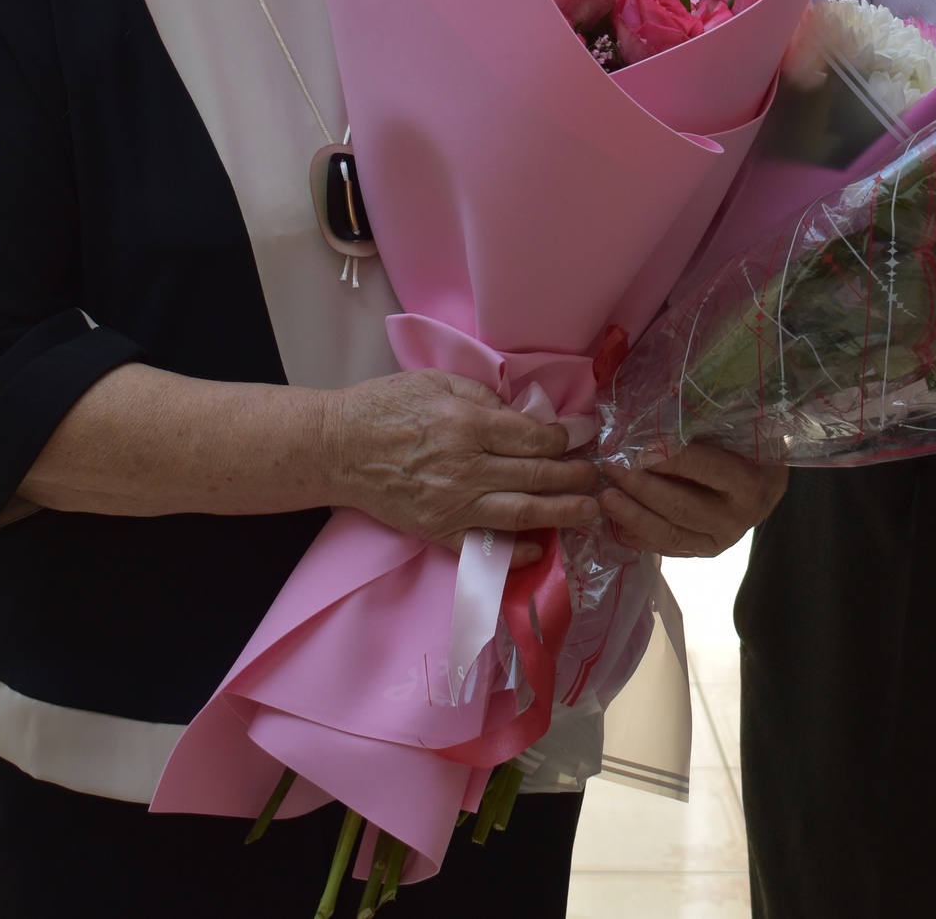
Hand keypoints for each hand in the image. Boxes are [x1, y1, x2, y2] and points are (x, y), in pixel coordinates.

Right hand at [322, 369, 599, 560]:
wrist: (337, 448)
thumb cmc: (385, 406)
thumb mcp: (437, 382)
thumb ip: (485, 397)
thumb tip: (526, 414)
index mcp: (467, 424)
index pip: (533, 436)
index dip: (566, 437)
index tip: (585, 436)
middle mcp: (466, 467)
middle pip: (537, 474)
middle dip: (575, 474)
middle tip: (599, 474)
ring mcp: (453, 504)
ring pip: (522, 512)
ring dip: (563, 513)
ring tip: (590, 511)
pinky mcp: (438, 531)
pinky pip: (484, 548)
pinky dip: (515, 552)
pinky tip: (540, 549)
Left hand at [598, 444, 787, 557]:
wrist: (766, 488)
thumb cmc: (748, 450)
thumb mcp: (738, 434)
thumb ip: (703, 431)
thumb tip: (655, 421)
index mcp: (748, 484)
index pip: (704, 470)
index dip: (669, 459)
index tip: (636, 448)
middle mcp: (735, 519)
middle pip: (681, 507)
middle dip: (641, 489)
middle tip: (611, 469)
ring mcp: (718, 541)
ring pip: (669, 534)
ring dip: (633, 516)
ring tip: (606, 498)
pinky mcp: (701, 552)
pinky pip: (665, 548)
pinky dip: (638, 535)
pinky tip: (615, 520)